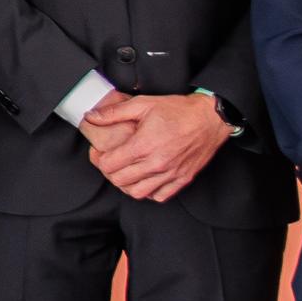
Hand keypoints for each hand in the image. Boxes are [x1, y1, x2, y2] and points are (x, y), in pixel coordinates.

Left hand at [82, 90, 231, 203]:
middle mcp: (156, 163)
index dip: (99, 159)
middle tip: (110, 161)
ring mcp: (170, 174)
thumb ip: (114, 112)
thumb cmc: (179, 110)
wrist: (210, 118)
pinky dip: (148, 191)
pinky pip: (159, 196)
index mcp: (144, 145)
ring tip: (126, 171)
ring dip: (127, 184)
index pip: (109, 165)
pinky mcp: (182, 179)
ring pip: (137, 193)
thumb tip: (91, 117)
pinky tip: (145, 179)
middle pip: (119, 181)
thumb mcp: (143, 104)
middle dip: (110, 172)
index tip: (100, 152)